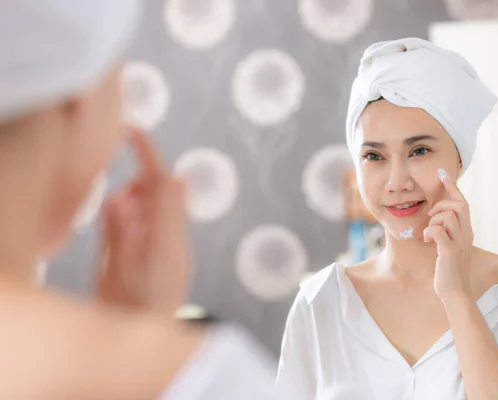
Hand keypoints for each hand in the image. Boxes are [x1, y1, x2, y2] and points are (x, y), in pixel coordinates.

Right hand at [95, 127, 189, 315]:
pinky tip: (126, 237)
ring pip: (160, 205)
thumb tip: (118, 197)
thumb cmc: (135, 313)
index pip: (164, 184)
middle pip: (165, 190)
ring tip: (119, 227)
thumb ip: (119, 233)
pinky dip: (141, 219)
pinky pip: (158, 222)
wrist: (154, 339)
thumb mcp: (118, 272)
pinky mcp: (171, 254)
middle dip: (141, 184)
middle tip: (119, 205)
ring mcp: (175, 245)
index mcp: (167, 237)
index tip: (132, 133)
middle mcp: (176, 237)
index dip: (149, 154)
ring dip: (139, 203)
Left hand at [424, 169, 473, 300]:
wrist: (455, 292)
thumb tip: (436, 218)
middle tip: (431, 215)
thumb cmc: (449, 270)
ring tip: (429, 232)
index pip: (463, 204)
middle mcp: (466, 235)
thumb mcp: (449, 246)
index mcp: (466, 232)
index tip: (443, 176)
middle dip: (442, 204)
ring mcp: (460, 243)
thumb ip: (447, 232)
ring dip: (434, 220)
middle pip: (460, 205)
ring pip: (449, 216)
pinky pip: (438, 231)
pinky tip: (427, 239)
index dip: (453, 189)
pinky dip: (429, 231)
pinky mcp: (450, 252)